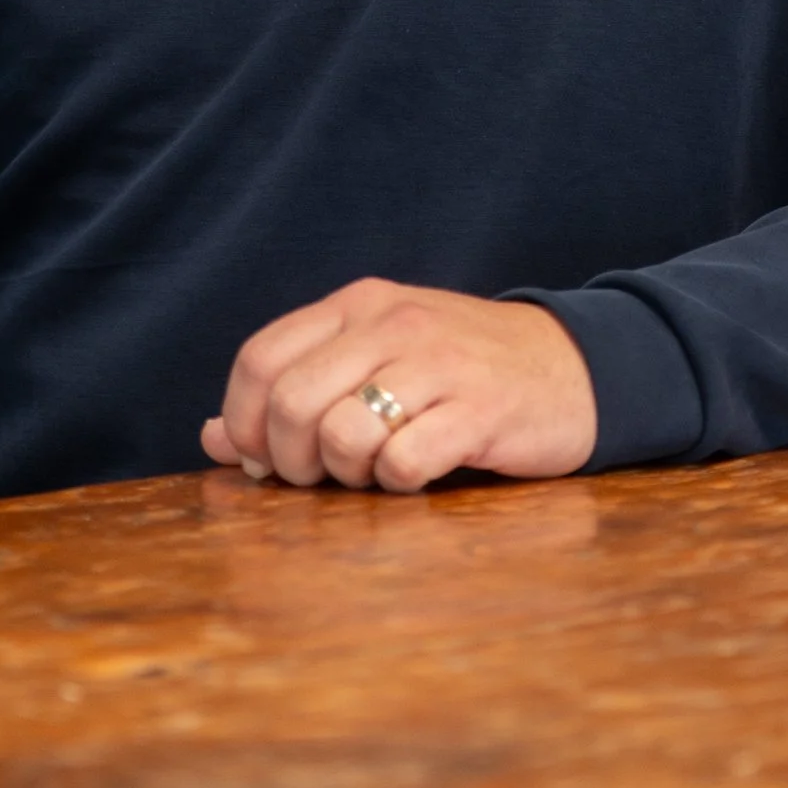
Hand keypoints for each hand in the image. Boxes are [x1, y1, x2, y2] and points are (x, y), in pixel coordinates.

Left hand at [200, 278, 597, 492]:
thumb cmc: (460, 373)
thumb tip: (213, 439)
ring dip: (348, 474)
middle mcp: (393, 323)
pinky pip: (405, 461)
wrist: (575, 367)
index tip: (264, 460)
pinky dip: (399, 483)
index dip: (244, 422)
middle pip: (291, 402)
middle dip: (291, 460)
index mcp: (359, 304)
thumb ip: (297, 390)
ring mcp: (439, 363)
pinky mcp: (481, 410)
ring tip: (377, 470)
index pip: (260, 358)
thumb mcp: (376, 361)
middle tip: (323, 477)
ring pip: (342, 433)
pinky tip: (419, 474)